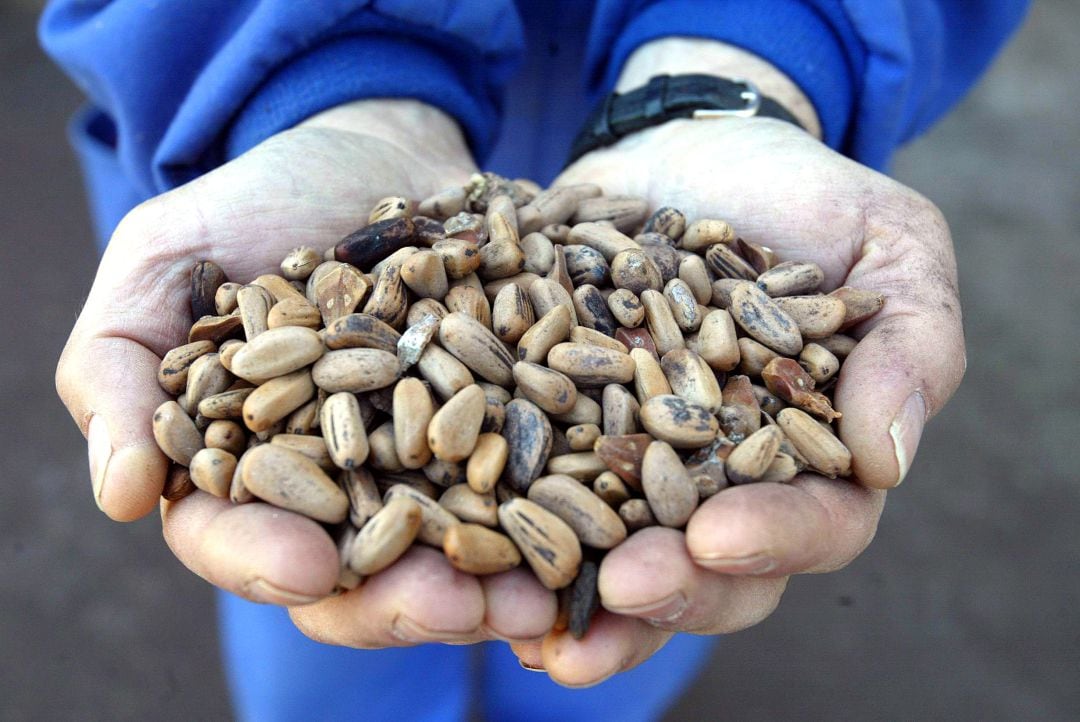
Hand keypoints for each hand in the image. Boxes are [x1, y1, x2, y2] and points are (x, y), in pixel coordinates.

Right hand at [55, 100, 557, 646]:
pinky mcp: (507, 427)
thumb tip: (123, 496)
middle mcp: (341, 484)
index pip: (236, 537)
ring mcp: (431, 462)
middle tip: (453, 607)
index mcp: (246, 465)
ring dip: (498, 582)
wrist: (380, 143)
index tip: (308, 565)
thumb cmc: (258, 199)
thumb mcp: (164, 261)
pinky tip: (600, 528)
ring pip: (457, 550)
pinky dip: (564, 508)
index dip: (264, 559)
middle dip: (404, 598)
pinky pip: (537, 481)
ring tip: (541, 601)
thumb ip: (115, 369)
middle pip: (361, 571)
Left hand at [522, 113, 964, 684]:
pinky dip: (502, 520)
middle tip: (619, 590)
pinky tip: (461, 541)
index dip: (772, 541)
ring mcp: (633, 460)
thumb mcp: (891, 243)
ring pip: (614, 555)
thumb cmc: (807, 196)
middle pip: (706, 569)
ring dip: (574, 595)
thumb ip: (910, 344)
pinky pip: (530, 485)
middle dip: (666, 588)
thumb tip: (887, 461)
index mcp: (811, 459)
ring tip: (528, 624)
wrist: (691, 144)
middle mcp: (721, 480)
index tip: (718, 537)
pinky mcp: (558, 426)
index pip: (815, 525)